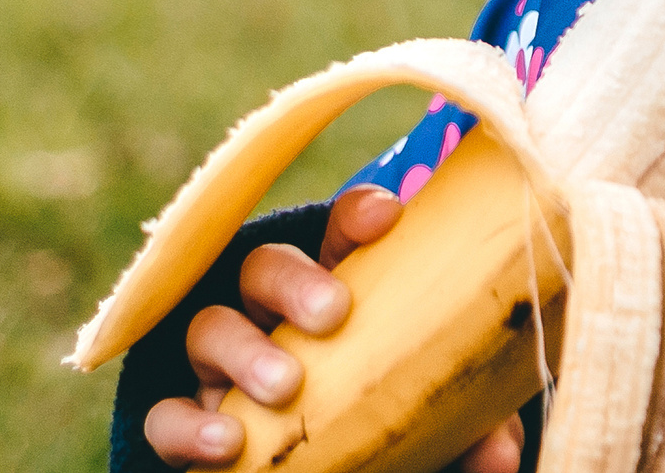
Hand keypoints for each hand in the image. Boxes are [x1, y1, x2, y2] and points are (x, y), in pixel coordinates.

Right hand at [142, 184, 525, 469]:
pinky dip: (188, 424)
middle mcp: (272, 314)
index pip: (341, 230)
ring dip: (244, 352)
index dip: (359, 214)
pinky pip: (164, 413)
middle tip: (333, 313)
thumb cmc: (386, 424)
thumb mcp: (434, 426)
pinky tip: (224, 441)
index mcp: (338, 288)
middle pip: (267, 266)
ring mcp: (222, 365)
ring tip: (284, 385)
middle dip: (296, 282)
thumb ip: (471, 430)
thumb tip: (500, 456)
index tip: (388, 216)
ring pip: (211, 327)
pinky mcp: (185, 418)